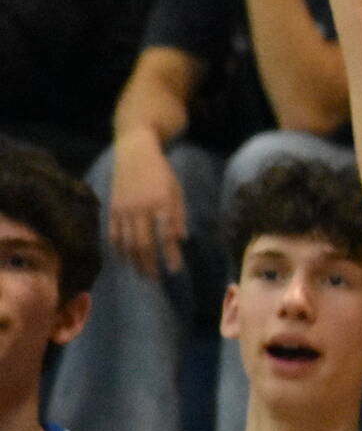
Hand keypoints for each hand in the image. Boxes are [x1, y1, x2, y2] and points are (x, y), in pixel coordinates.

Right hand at [107, 132, 185, 277]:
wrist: (135, 152)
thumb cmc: (161, 172)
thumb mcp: (176, 191)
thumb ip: (178, 216)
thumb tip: (180, 240)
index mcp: (161, 203)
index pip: (166, 236)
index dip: (170, 255)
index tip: (175, 269)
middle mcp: (141, 208)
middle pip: (143, 244)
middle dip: (149, 264)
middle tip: (155, 278)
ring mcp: (124, 209)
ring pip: (126, 242)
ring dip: (134, 261)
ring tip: (142, 272)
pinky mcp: (112, 208)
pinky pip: (113, 233)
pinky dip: (118, 248)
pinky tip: (125, 258)